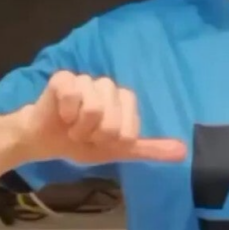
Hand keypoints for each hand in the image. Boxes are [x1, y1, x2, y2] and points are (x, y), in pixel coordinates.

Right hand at [17, 72, 186, 166]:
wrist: (45, 141)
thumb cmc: (82, 143)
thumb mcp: (118, 151)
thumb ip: (149, 149)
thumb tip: (183, 152)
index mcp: (124, 100)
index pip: (129, 127)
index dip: (111, 141)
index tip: (100, 140)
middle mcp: (108, 87)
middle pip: (112, 118)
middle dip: (94, 135)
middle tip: (83, 134)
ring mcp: (86, 80)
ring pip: (93, 107)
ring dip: (79, 127)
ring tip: (71, 125)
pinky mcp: (64, 78)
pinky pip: (73, 95)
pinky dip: (66, 112)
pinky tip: (61, 114)